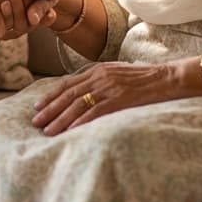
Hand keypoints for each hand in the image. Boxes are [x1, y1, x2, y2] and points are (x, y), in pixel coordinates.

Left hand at [31, 61, 184, 135]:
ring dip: (60, 119)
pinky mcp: (119, 99)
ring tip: (47, 131)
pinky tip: (70, 130)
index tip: (37, 107)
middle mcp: (100, 77)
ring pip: (78, 105)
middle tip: (35, 122)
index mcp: (98, 70)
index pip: (68, 84)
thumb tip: (84, 93)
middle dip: (50, 109)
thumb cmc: (144, 78)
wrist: (167, 77)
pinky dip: (80, 121)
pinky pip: (95, 112)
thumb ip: (101, 81)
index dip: (51, 96)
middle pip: (68, 95)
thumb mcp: (118, 74)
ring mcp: (109, 88)